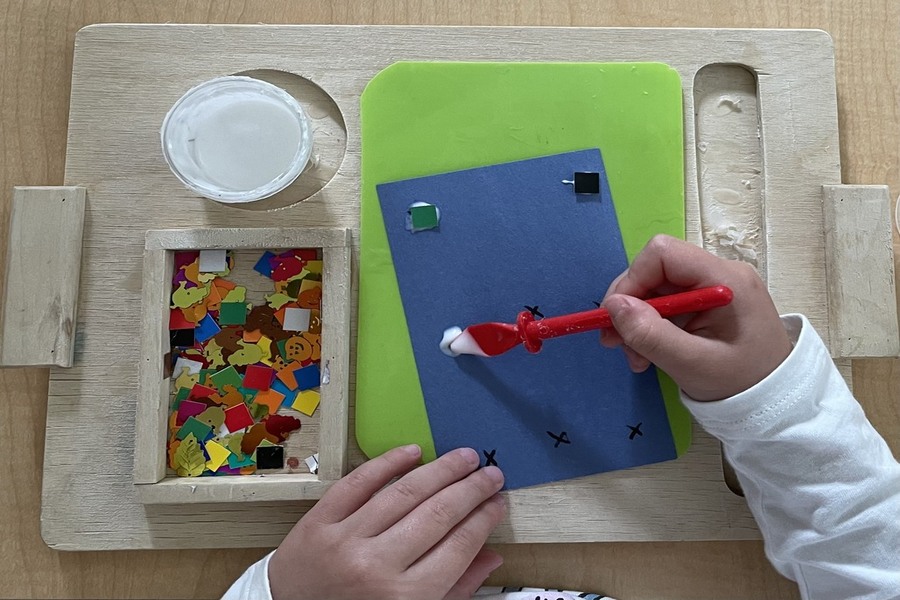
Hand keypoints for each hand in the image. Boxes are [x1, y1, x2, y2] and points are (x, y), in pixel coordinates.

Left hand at [268, 445, 505, 599]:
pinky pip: (357, 483)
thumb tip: (491, 556)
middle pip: (439, 513)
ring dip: (441, 470)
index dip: (484, 519)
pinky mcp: (318, 522)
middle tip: (492, 473)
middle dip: (472, 489)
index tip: (498, 502)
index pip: (459, 545)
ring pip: (404, 492)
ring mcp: (346, 541)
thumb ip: (455, 589)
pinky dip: (387, 463)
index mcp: (407, 598)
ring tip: (464, 457)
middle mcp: (378, 567)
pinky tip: (413, 451)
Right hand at [601, 235, 791, 400]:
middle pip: (656, 270)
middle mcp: (719, 274)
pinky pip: (667, 304)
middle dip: (630, 305)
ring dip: (637, 321)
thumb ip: (652, 335)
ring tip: (635, 358)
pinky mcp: (708, 304)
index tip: (616, 316)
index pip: (663, 254)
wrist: (776, 402)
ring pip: (657, 289)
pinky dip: (651, 327)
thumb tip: (613, 306)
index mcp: (724, 279)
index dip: (632, 280)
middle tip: (614, 342)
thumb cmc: (741, 384)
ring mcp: (713, 288)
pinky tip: (648, 354)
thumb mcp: (692, 364)